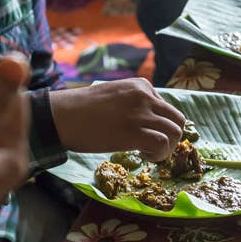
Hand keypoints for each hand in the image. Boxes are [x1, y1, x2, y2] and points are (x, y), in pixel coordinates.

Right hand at [49, 78, 185, 162]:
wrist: (62, 115)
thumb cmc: (82, 109)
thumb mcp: (114, 96)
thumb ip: (134, 104)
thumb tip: (148, 122)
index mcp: (141, 85)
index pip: (167, 107)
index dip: (161, 125)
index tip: (146, 134)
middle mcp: (145, 96)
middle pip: (178, 120)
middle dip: (171, 137)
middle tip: (153, 147)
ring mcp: (141, 113)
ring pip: (175, 132)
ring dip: (166, 148)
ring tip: (147, 153)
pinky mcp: (135, 132)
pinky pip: (163, 144)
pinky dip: (158, 155)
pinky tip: (144, 156)